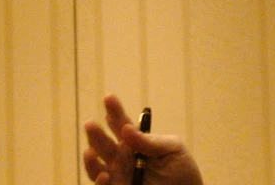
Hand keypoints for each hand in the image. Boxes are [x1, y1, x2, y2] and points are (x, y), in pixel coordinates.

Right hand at [83, 94, 202, 184]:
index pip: (121, 124)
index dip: (114, 111)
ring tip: (91, 150)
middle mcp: (122, 159)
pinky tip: (104, 174)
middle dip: (96, 133)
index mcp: (136, 143)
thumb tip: (127, 128)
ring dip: (91, 159)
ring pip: (97, 166)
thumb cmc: (183, 171)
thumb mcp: (173, 149)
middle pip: (104, 144)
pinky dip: (99, 182)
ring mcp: (118, 176)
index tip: (109, 97)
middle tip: (90, 123)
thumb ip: (151, 141)